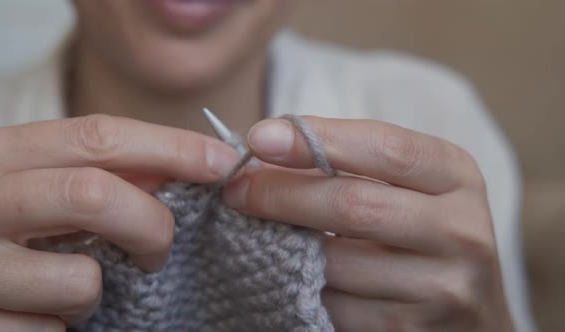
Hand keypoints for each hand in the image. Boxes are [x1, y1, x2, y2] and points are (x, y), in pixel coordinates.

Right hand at [0, 114, 239, 330]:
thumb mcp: (30, 183)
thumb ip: (93, 171)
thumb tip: (179, 165)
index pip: (95, 135)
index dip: (170, 146)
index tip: (221, 162)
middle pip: (91, 195)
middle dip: (150, 225)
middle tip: (160, 249)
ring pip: (79, 280)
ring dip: (94, 292)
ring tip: (68, 289)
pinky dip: (59, 329)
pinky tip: (33, 315)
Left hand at [223, 116, 513, 330]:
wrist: (469, 312)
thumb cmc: (423, 231)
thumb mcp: (408, 184)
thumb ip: (351, 161)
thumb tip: (267, 151)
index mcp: (457, 177)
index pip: (385, 147)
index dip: (316, 140)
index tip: (260, 138)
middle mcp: (459, 232)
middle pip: (354, 205)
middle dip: (281, 194)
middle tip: (236, 187)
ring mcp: (439, 288)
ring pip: (333, 262)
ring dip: (279, 242)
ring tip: (249, 224)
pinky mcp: (407, 331)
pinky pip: (332, 305)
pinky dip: (296, 282)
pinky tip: (279, 265)